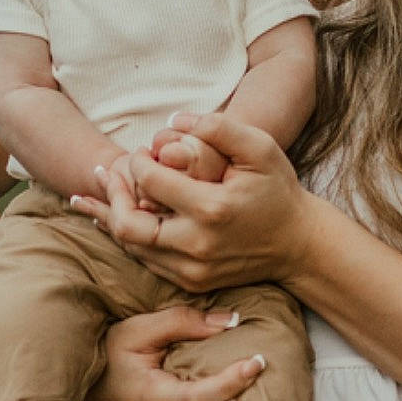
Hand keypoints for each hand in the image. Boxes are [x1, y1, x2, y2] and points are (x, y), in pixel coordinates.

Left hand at [71, 111, 316, 293]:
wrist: (299, 245)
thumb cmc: (278, 190)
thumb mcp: (260, 148)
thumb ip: (219, 126)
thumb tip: (174, 118)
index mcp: (211, 209)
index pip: (150, 181)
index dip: (137, 162)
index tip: (143, 152)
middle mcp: (197, 244)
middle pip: (127, 224)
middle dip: (111, 196)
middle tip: (109, 174)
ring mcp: (192, 269)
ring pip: (131, 246)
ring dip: (113, 216)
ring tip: (102, 191)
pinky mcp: (190, 282)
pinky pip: (146, 260)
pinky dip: (129, 237)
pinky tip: (114, 216)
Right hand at [77, 303, 267, 400]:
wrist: (75, 386)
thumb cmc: (103, 356)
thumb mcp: (136, 329)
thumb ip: (182, 322)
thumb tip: (229, 321)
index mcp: (152, 397)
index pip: (199, 398)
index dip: (231, 382)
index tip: (258, 362)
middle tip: (277, 375)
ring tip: (267, 387)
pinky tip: (242, 400)